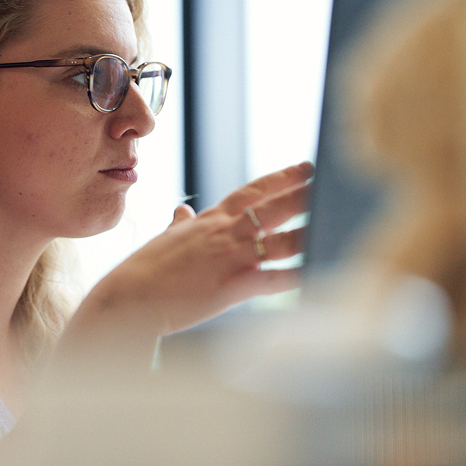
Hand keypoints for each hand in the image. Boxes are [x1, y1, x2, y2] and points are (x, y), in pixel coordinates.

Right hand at [74, 161, 313, 339]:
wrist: (128, 297)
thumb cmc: (143, 272)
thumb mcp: (163, 240)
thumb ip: (179, 224)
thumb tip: (181, 211)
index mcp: (208, 220)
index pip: (251, 191)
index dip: (281, 179)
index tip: (304, 168)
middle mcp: (223, 232)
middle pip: (274, 207)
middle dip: (306, 194)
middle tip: (333, 184)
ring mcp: (229, 256)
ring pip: (281, 239)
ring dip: (312, 231)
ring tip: (337, 222)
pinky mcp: (233, 284)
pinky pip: (276, 279)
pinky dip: (300, 276)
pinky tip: (321, 273)